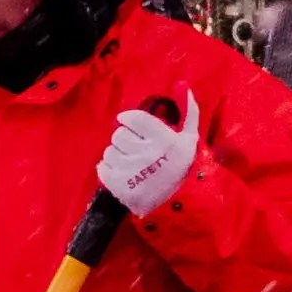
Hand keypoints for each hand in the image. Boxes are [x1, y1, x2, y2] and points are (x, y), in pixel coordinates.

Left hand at [91, 99, 203, 218]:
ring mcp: (131, 171)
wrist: (177, 205)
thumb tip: (184, 86)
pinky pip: (102, 167)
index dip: (128, 119)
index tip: (128, 122)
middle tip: (135, 148)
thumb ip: (188, 112)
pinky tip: (122, 174)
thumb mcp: (190, 140)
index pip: (135, 119)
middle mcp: (147, 154)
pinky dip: (108, 170)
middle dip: (124, 140)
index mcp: (164, 140)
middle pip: (119, 134)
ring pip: (109, 151)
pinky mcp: (118, 185)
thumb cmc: (181, 168)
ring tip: (130, 163)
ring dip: (117, 155)